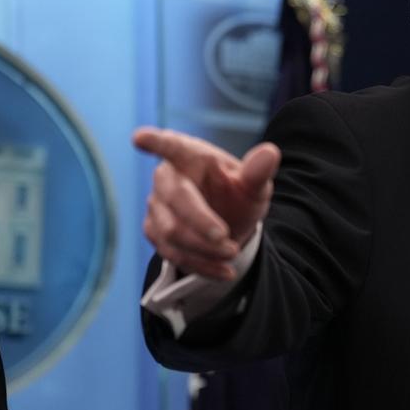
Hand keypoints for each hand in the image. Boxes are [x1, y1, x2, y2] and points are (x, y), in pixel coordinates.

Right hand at [133, 126, 280, 279]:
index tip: (139, 137)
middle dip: (202, 223)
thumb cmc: (238, 195)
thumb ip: (259, 172)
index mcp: (191, 155)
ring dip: (204, 249)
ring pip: (171, 232)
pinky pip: (173, 253)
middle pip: (176, 199)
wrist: (230, 225)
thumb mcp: (254, 186)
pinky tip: (224, 271)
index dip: (156, 142)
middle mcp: (167, 178)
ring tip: (233, 253)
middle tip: (228, 243)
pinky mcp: (154, 231)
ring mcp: (156, 205)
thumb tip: (270, 153)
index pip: (172, 146)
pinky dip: (201, 265)